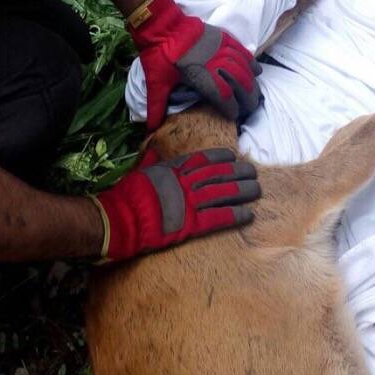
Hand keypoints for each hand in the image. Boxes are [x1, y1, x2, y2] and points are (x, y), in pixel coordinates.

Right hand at [92, 148, 260, 262]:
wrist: (118, 220)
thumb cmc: (125, 196)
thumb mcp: (139, 171)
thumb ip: (152, 160)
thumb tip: (154, 149)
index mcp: (173, 169)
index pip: (203, 159)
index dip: (221, 157)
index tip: (233, 155)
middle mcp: (185, 183)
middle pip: (219, 174)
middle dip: (239, 172)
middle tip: (253, 171)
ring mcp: (189, 204)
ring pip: (224, 194)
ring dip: (243, 191)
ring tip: (257, 190)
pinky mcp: (191, 225)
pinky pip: (219, 218)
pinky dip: (236, 215)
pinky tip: (249, 214)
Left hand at [127, 0, 261, 131]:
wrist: (161, 25)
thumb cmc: (159, 55)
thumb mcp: (156, 82)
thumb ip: (156, 105)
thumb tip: (150, 127)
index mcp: (202, 77)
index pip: (224, 96)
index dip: (232, 108)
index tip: (234, 116)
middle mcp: (216, 63)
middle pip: (240, 83)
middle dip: (248, 98)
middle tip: (250, 108)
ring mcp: (222, 49)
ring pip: (244, 67)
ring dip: (252, 82)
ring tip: (256, 94)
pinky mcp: (223, 38)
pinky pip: (242, 51)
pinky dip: (251, 62)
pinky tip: (256, 71)